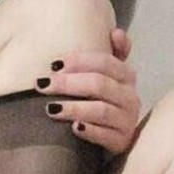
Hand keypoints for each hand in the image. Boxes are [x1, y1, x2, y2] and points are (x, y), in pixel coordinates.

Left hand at [36, 27, 141, 154]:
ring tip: (51, 108)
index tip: (53, 64)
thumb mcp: (108, 76)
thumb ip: (112, 53)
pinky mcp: (122, 142)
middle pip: (99, 84)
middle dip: (68, 83)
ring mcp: (127, 120)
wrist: (114, 137)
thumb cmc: (104, 101)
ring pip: (101, 110)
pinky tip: (74, 128)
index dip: (79, 61)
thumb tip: (117, 31)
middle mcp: (130, 97)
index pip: (106, 62)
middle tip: (42, 84)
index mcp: (126, 76)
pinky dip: (89, 131)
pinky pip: (106, 136)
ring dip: (74, 107)